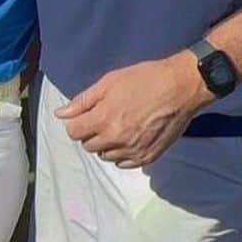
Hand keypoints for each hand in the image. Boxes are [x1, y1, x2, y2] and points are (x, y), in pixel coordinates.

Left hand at [56, 53, 209, 168]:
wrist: (181, 87)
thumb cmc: (145, 79)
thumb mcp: (110, 82)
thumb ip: (83, 100)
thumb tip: (61, 114)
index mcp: (103, 119)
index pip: (74, 132)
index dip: (77, 123)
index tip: (85, 115)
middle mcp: (116, 139)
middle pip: (89, 146)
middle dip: (91, 133)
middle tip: (103, 117)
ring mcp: (133, 151)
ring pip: (106, 156)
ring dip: (106, 144)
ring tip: (118, 126)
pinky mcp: (148, 157)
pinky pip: (124, 163)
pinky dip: (122, 153)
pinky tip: (130, 137)